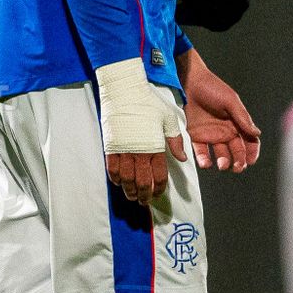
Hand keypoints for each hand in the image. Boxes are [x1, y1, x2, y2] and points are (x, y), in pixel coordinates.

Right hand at [96, 58, 185, 204]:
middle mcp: (139, 153)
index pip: (159, 176)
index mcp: (155, 147)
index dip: (159, 188)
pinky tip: (120, 183)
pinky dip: (116, 179)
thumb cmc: (148, 102)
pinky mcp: (110, 146)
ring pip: (126, 180)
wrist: (124, 91)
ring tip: (132, 196)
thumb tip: (182, 158)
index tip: (159, 193)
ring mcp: (123, 151)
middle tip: (144, 200)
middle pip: (142, 183)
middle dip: (144, 195)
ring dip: (129, 191)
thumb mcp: (169, 119)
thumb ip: (175, 141)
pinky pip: (112, 169)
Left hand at [181, 52, 260, 172]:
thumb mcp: (230, 101)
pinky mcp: (195, 136)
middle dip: (239, 161)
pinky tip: (206, 163)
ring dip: (223, 162)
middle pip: (236, 151)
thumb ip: (242, 118)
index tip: (250, 161)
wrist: (188, 81)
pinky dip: (203, 160)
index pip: (249, 141)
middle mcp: (225, 131)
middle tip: (237, 167)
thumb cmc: (212, 87)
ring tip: (222, 164)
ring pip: (220, 155)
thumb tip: (257, 133)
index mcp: (237, 123)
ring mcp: (210, 135)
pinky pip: (200, 152)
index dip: (252, 152)